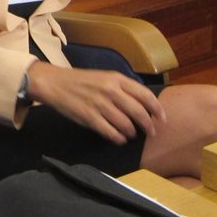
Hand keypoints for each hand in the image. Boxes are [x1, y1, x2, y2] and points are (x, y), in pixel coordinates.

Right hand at [26, 61, 163, 144]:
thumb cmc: (81, 81)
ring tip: (131, 134)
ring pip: (126, 125)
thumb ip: (123, 88)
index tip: (162, 119)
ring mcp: (100, 105)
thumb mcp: (105, 77)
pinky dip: (119, 139)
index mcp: (116, 79)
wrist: (54, 83)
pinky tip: (119, 138)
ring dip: (132, 133)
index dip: (157, 109)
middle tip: (151, 133)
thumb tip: (143, 104)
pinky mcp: (89, 118)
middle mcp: (111, 91)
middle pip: (139, 112)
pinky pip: (111, 133)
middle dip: (148, 126)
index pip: (145, 95)